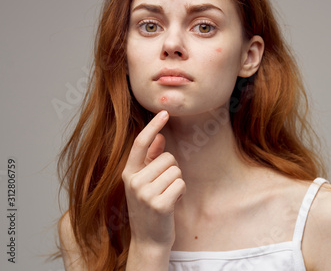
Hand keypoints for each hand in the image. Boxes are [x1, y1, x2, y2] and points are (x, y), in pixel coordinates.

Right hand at [122, 110, 184, 247]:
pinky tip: (172, 203)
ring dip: (177, 182)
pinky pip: (181, 183)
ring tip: (167, 196)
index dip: (153, 126)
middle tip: (164, 188)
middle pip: (167, 157)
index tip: (164, 112)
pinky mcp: (160, 204)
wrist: (148, 240)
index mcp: (128, 173)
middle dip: (172, 170)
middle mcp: (133, 181)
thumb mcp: (145, 183)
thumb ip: (151, 159)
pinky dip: (181, 191)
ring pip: (176, 170)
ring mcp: (145, 193)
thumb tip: (160, 137)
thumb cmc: (149, 208)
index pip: (140, 143)